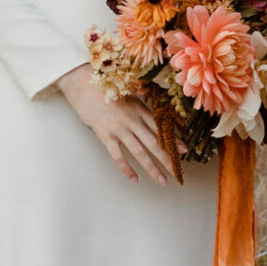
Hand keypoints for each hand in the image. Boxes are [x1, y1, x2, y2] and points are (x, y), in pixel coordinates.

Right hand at [55, 64, 179, 185]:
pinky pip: (118, 157)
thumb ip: (140, 106)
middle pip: (155, 143)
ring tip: (162, 181)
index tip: (184, 150)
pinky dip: (127, 169)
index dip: (174, 140)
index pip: (161, 128)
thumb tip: (151, 116)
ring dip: (152, 168)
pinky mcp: (105, 136)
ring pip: (140, 152)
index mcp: (140, 109)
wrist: (82, 83)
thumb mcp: (127, 94)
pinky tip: (135, 179)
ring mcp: (119, 129)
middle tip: (179, 173)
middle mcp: (133, 120)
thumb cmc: (104, 87)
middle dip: (168, 159)